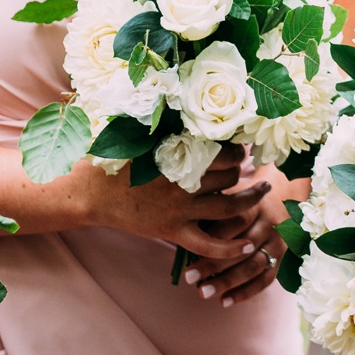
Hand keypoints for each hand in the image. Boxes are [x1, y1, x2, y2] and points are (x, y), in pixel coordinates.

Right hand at [77, 144, 268, 257]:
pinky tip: (248, 245)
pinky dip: (231, 247)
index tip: (240, 147)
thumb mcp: (140, 134)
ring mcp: (180, 208)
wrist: (90, 192)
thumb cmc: (113, 158)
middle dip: (241, 169)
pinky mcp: (173, 231)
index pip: (222, 150)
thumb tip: (188, 108)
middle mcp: (184, 181)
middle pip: (229, 176)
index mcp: (178, 154)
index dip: (236, 149)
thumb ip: (168, 127)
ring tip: (264, 190)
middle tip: (247, 165)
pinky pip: (209, 244)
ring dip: (251, 198)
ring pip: (229, 205)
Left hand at [180, 169, 288, 305]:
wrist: (280, 196)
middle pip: (244, 247)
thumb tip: (183, 227)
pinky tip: (225, 301)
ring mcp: (277, 243)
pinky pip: (265, 280)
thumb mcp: (229, 194)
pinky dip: (245, 292)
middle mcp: (270, 224)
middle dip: (215, 264)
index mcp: (255, 204)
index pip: (236, 222)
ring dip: (228, 282)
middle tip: (190, 277)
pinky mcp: (281, 258)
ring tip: (204, 292)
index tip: (189, 248)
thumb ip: (212, 208)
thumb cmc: (241, 197)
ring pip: (254, 266)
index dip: (214, 236)